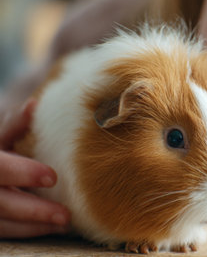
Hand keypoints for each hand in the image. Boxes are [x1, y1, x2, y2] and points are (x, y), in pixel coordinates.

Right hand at [0, 99, 70, 237]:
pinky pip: (5, 232)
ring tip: (67, 223)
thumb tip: (34, 106)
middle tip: (65, 214)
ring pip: (1, 224)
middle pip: (0, 204)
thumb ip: (14, 124)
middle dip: (32, 210)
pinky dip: (29, 231)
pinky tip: (55, 228)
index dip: (22, 172)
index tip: (52, 177)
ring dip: (35, 226)